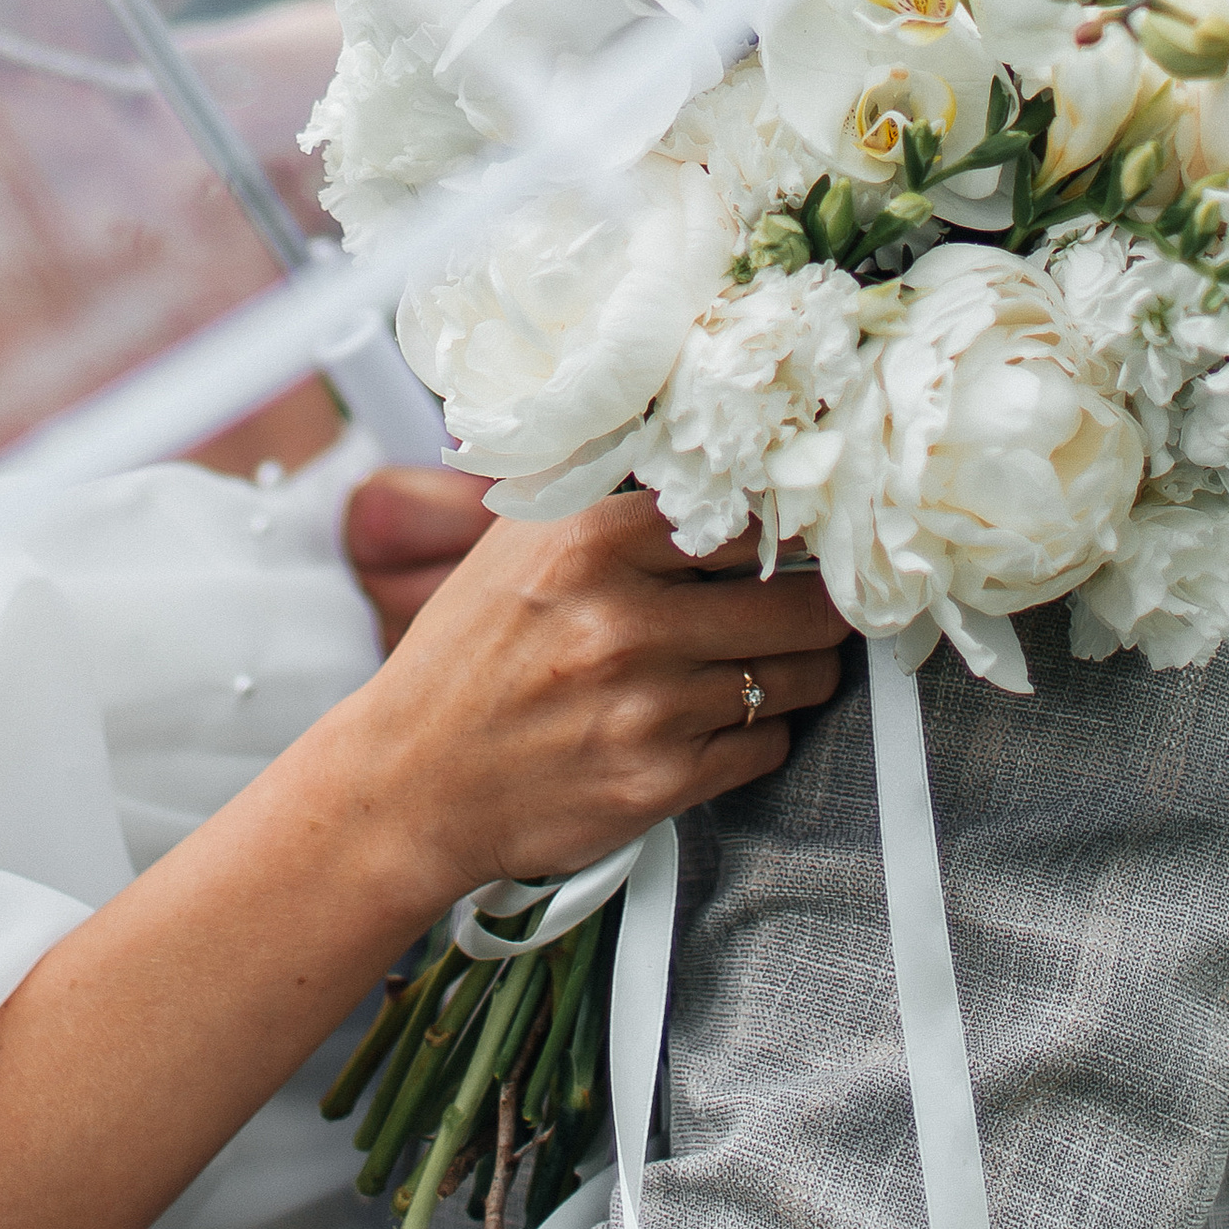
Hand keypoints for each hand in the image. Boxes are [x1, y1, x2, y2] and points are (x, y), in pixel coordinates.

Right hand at [346, 488, 852, 912]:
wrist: (412, 781)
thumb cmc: (468, 656)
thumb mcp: (516, 542)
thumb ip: (603, 490)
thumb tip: (697, 446)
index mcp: (589, 542)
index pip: (749, 517)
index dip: (789, 529)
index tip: (804, 538)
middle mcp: (622, 622)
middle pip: (799, 603)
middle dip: (817, 605)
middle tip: (813, 603)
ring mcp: (646, 708)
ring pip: (796, 677)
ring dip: (795, 671)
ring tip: (760, 662)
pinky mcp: (660, 783)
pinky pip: (767, 745)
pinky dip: (757, 733)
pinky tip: (716, 720)